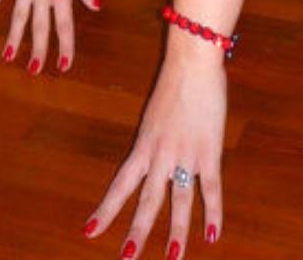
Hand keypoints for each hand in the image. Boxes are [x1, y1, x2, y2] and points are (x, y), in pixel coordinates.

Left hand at [85, 52, 226, 257]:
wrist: (192, 61)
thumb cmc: (175, 80)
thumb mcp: (156, 112)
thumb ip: (156, 136)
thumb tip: (156, 153)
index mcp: (143, 144)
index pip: (121, 184)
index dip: (106, 209)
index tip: (89, 231)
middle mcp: (159, 154)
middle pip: (146, 201)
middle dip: (136, 233)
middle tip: (126, 259)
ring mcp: (185, 154)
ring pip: (178, 203)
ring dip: (176, 233)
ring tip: (172, 259)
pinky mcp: (209, 151)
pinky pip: (210, 189)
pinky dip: (213, 213)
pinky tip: (213, 235)